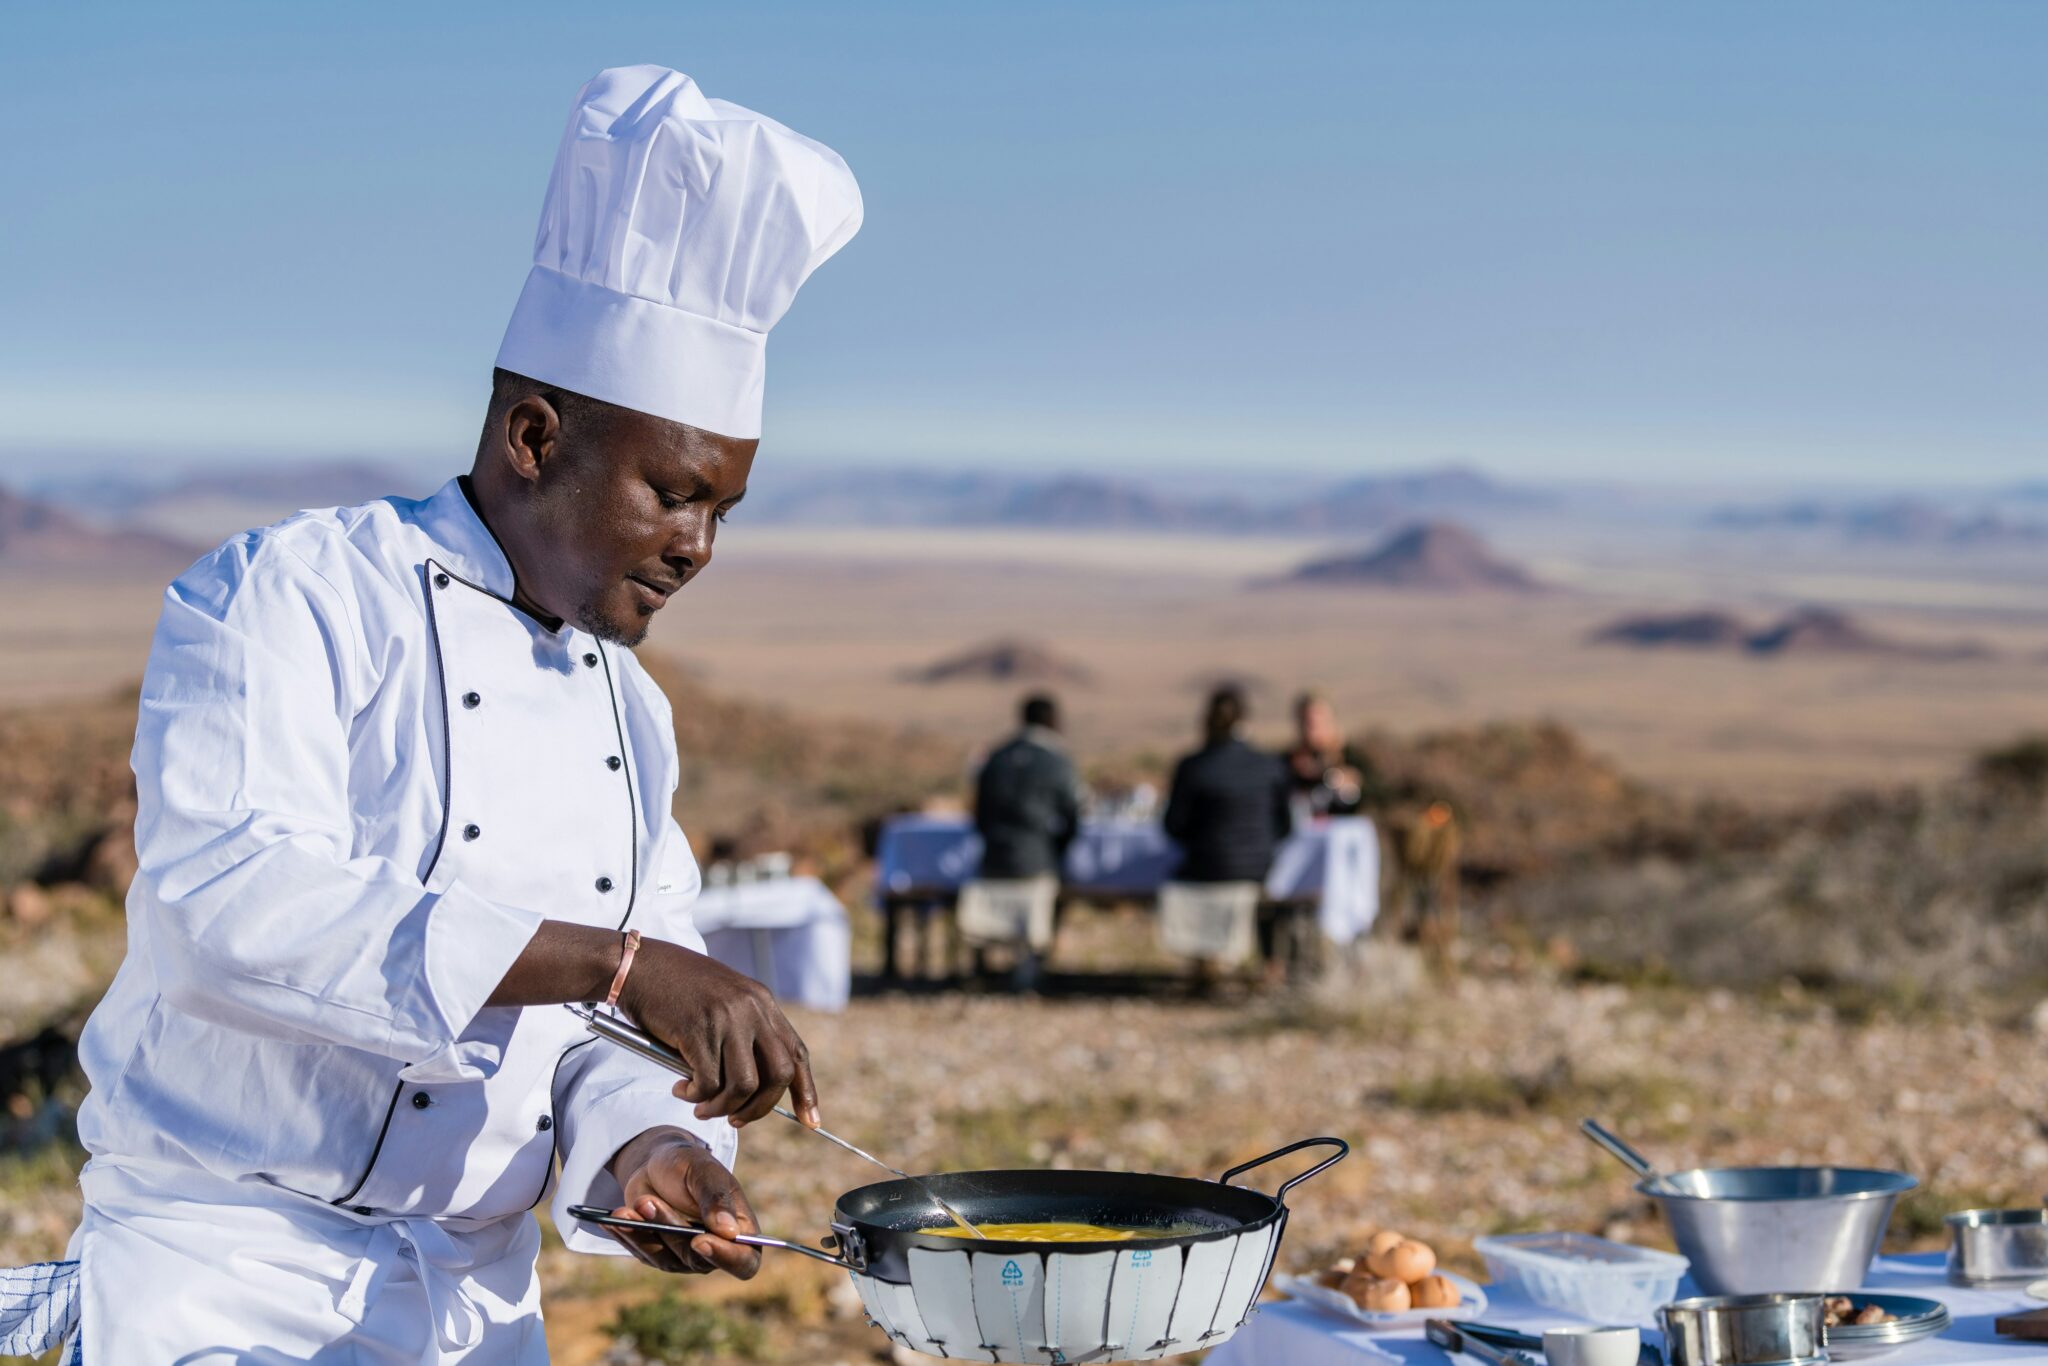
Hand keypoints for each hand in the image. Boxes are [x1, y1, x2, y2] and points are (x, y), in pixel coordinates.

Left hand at [603, 1127, 761, 1277]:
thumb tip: (730, 1232)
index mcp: (740, 1230)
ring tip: (631, 1205)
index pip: (744, 1260)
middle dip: (670, 1229)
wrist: (658, 1164)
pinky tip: (614, 1218)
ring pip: (665, 1258)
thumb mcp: (704, 1171)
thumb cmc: (690, 1164)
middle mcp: (715, 1250)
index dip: (727, 1258)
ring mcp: (685, 1257)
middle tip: (648, 1201)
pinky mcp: (658, 1255)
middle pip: (697, 1259)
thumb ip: (717, 1197)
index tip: (700, 1241)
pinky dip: (628, 1234)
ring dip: (645, 1231)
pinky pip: (642, 1251)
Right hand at [620, 939, 819, 1128]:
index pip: (796, 1052)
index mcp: (761, 1001)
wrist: (637, 965)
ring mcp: (726, 1019)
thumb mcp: (723, 1002)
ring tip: (701, 1107)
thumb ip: (743, 1033)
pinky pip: (708, 1083)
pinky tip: (680, 1089)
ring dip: (722, 1107)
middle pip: (778, 1074)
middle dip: (761, 1108)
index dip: (804, 1089)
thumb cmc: (675, 989)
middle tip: (736, 1119)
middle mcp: (750, 1009)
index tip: (809, 1119)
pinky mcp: (698, 1032)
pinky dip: (695, 1096)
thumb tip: (754, 1087)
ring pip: (744, 1086)